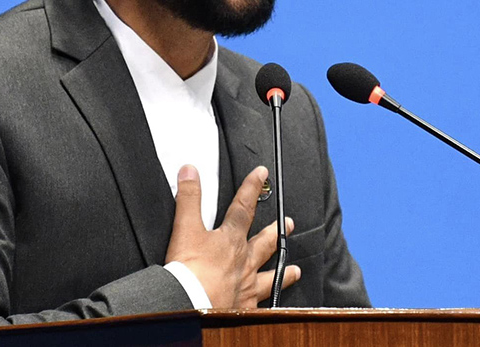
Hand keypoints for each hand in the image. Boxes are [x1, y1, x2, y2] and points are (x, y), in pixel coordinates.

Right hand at [165, 164, 301, 307]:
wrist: (190, 307)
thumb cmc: (189, 271)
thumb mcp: (185, 228)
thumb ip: (189, 198)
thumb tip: (190, 171)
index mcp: (231, 240)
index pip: (243, 207)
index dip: (252, 188)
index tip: (261, 174)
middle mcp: (244, 261)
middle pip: (264, 242)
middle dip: (276, 230)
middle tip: (289, 223)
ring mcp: (247, 286)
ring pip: (270, 276)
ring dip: (284, 272)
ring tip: (294, 270)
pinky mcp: (243, 308)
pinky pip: (263, 306)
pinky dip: (272, 306)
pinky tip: (277, 308)